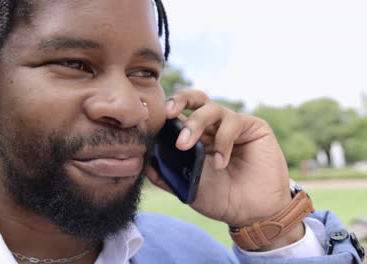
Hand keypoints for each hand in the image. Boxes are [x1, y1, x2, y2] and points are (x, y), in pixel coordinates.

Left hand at [146, 90, 292, 228]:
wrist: (252, 214)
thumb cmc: (221, 199)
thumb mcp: (188, 188)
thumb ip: (167, 177)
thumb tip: (145, 164)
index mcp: (197, 136)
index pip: (180, 112)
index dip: (167, 109)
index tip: (154, 119)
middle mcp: (214, 126)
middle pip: (195, 99)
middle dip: (179, 101)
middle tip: (168, 114)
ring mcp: (233, 125)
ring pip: (211, 108)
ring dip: (195, 124)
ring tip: (185, 145)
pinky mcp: (254, 127)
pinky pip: (233, 122)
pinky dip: (223, 141)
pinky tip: (220, 163)